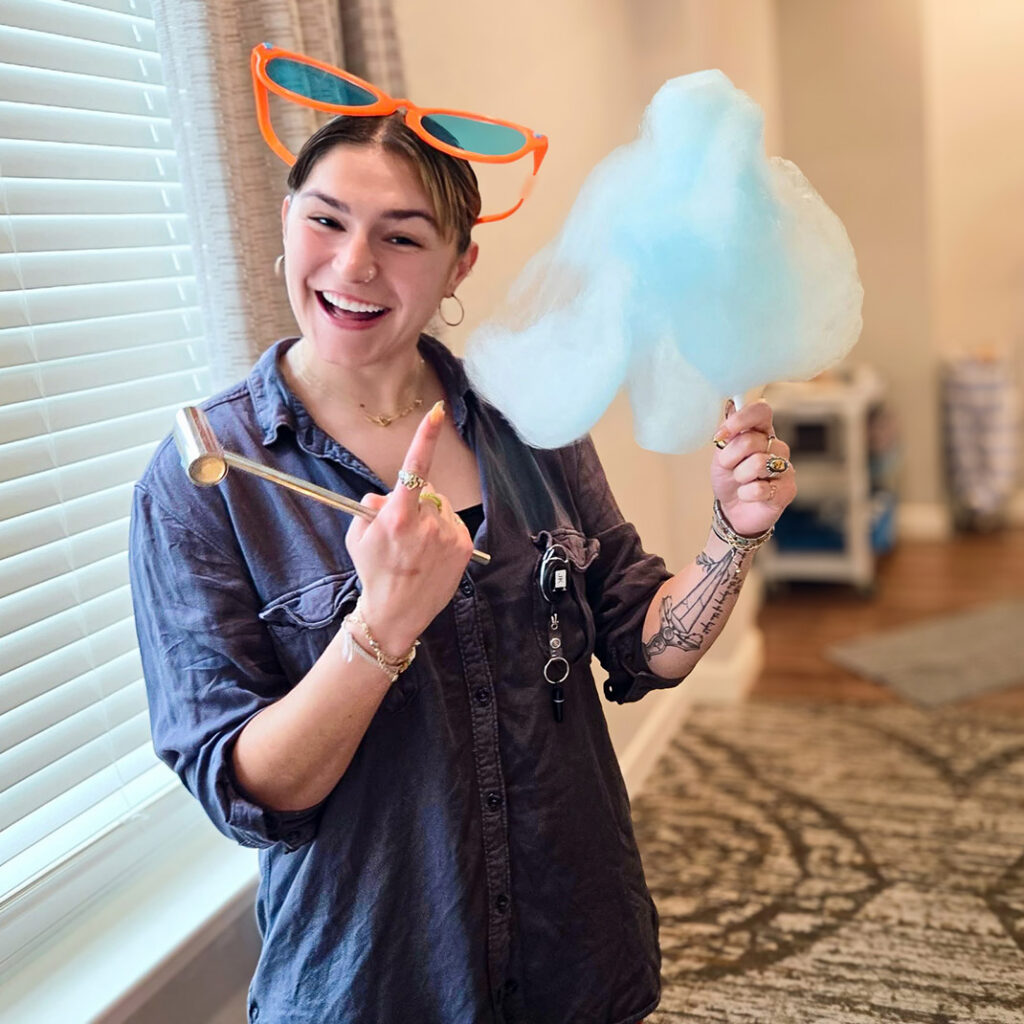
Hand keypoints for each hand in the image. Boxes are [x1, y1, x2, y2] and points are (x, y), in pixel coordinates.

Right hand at [345, 402, 474, 652]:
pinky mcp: (463, 547)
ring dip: (430, 517)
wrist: (396, 613)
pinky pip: (452, 524)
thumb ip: (371, 507)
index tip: (436, 414)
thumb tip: (387, 495)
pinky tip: (431, 554)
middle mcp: (427, 523)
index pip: (414, 468)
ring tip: (416, 548)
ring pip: (440, 507)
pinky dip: (442, 532)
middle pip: (426, 490)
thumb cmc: (373, 573)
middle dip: (415, 499)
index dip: (425, 438)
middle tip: (401, 529)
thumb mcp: (357, 537)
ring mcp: (448, 535)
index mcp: (398, 516)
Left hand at [710, 398, 796, 536]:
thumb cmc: (729, 479)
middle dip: (730, 458)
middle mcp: (777, 446)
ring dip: (739, 476)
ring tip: (741, 482)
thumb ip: (728, 434)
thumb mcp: (721, 455)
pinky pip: (760, 488)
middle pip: (751, 441)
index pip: (761, 410)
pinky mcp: (788, 490)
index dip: (741, 419)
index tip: (722, 435)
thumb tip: (731, 407)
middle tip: (730, 469)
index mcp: (761, 432)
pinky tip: (748, 495)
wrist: (733, 510)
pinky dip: (746, 493)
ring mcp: (786, 467)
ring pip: (757, 463)